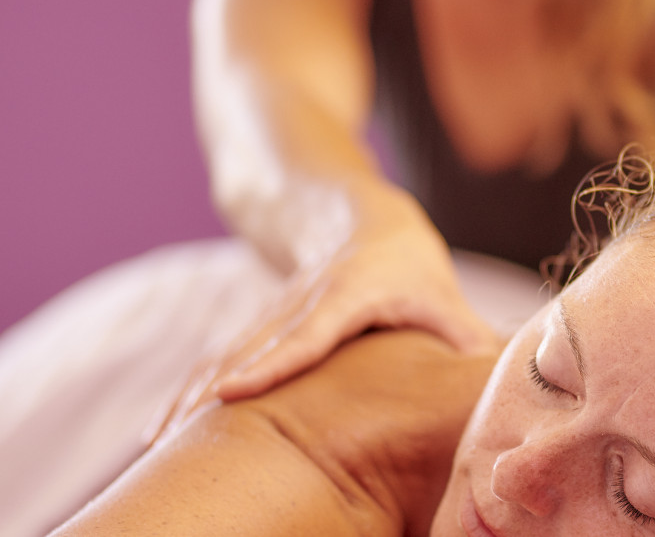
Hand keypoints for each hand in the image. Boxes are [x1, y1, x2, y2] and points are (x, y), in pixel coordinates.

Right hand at [152, 221, 499, 443]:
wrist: (351, 211)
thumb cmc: (405, 260)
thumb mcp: (440, 292)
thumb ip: (465, 338)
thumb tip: (500, 386)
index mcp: (348, 292)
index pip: (308, 334)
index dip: (272, 364)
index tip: (232, 393)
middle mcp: (300, 302)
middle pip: (249, 349)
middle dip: (208, 394)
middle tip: (170, 438)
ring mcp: (271, 312)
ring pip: (223, 355)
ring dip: (186, 398)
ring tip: (154, 442)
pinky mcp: (256, 327)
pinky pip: (218, 361)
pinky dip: (187, 394)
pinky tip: (159, 430)